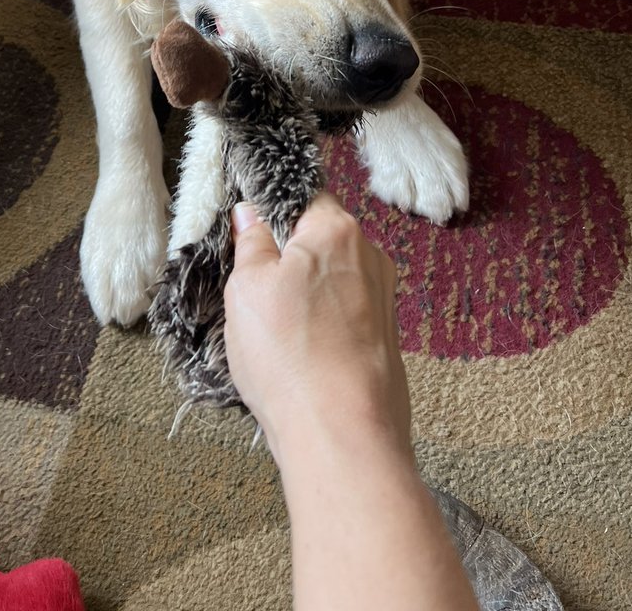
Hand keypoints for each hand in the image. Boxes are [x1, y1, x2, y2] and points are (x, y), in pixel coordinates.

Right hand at [223, 193, 410, 464]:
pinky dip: (320, 326)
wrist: (340, 435)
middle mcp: (370, 256)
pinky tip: (297, 354)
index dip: (271, 210)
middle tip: (252, 289)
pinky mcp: (385, 339)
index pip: (304, 197)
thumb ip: (250, 243)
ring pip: (331, 281)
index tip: (248, 230)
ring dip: (303, 295)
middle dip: (287, 258)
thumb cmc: (290, 356)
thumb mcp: (247, 288)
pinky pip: (344, 316)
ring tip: (272, 330)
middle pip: (319, 240)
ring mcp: (383, 299)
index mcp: (336, 230)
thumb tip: (249, 215)